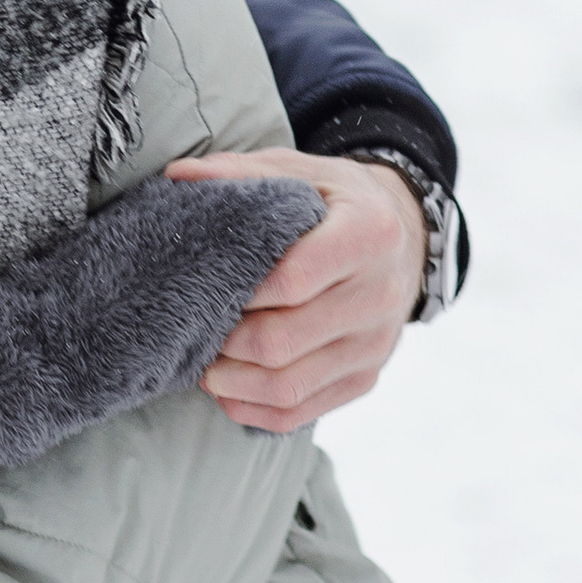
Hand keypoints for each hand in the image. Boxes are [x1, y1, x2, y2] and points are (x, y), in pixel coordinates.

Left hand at [168, 151, 424, 435]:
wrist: (403, 234)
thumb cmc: (338, 200)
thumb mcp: (299, 170)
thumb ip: (240, 173)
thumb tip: (178, 177)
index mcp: (369, 233)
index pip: (292, 279)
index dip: (238, 290)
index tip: (202, 284)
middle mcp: (381, 294)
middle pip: (283, 340)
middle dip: (224, 341)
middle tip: (190, 327)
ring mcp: (376, 344)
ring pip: (288, 386)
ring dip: (231, 383)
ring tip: (201, 363)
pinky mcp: (366, 377)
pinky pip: (301, 412)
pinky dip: (252, 409)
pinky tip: (226, 389)